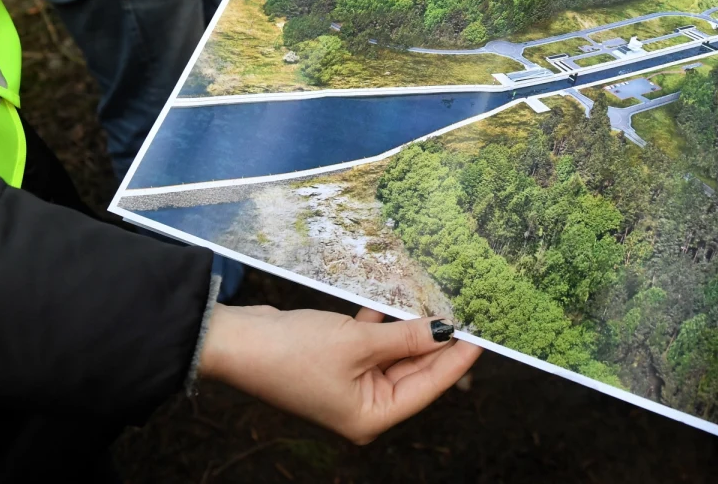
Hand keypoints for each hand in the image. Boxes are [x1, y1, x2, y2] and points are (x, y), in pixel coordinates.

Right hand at [198, 304, 480, 443]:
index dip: (456, 359)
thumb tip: (446, 332)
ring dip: (408, 328)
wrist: (235, 343)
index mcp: (371, 416)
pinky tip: (392, 302)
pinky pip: (371, 344)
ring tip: (434, 299)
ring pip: (394, 354)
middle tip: (463, 311)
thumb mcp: (358, 342)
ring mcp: (349, 386)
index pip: (428, 387)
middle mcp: (363, 407)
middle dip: (435, 341)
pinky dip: (382, 324)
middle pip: (413, 372)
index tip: (482, 335)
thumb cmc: (292, 352)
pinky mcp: (336, 363)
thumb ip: (407, 337)